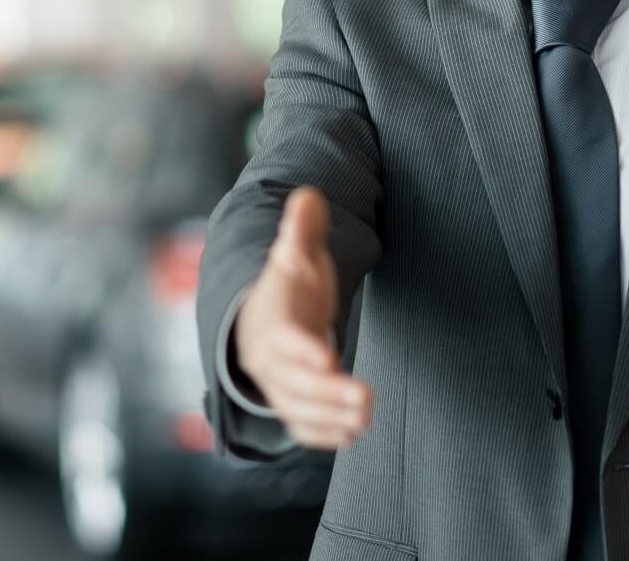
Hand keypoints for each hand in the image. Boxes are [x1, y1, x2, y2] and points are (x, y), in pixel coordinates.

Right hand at [233, 187, 373, 448]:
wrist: (262, 319)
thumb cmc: (288, 287)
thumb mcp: (295, 254)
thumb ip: (303, 229)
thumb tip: (310, 195)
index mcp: (271, 319)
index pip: (282, 337)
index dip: (302, 349)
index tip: (328, 358)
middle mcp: (270, 358)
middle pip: (293, 381)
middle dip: (327, 393)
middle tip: (366, 397)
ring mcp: (278, 384)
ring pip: (298, 409)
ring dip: (331, 417)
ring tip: (366, 416)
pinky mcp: (291, 404)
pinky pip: (301, 426)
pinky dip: (324, 433)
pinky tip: (352, 432)